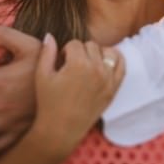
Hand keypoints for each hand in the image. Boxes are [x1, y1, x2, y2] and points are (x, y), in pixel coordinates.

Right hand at [30, 34, 123, 155]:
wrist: (61, 129)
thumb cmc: (48, 102)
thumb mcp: (42, 75)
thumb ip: (46, 52)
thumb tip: (49, 35)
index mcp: (78, 64)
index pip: (74, 43)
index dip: (65, 50)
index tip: (60, 61)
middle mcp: (96, 69)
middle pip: (91, 46)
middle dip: (80, 52)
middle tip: (72, 65)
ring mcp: (108, 79)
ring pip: (108, 52)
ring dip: (98, 54)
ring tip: (87, 64)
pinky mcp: (114, 89)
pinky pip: (121, 65)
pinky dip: (116, 59)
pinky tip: (105, 61)